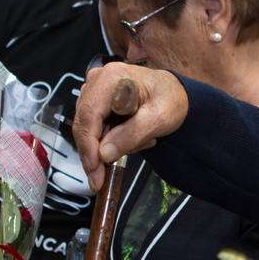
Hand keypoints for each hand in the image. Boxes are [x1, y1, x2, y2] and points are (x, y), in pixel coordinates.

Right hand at [73, 62, 185, 191]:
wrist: (175, 92)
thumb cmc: (170, 99)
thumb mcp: (159, 118)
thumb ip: (132, 135)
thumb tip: (104, 154)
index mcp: (111, 79)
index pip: (89, 116)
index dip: (88, 147)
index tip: (94, 172)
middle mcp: (97, 80)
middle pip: (83, 124)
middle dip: (92, 154)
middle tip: (100, 180)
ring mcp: (94, 90)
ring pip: (87, 128)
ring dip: (104, 146)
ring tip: (138, 143)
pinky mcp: (96, 100)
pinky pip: (93, 127)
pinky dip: (107, 140)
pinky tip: (130, 140)